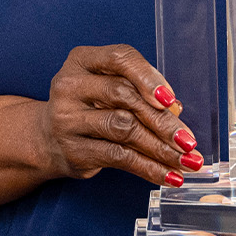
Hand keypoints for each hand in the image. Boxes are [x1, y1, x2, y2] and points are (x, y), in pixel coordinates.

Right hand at [37, 44, 202, 186]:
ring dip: (160, 147)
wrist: (46, 139)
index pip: (119, 59)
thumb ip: (140, 92)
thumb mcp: (108, 88)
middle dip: (162, 120)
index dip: (148, 78)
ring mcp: (68, 118)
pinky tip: (169, 175)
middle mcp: (70, 85)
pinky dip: (148, 168)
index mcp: (82, 60)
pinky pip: (119, 157)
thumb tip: (176, 110)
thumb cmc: (88, 107)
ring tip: (186, 161)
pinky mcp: (73, 149)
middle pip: (124, 96)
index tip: (171, 99)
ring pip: (124, 128)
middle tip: (188, 140)